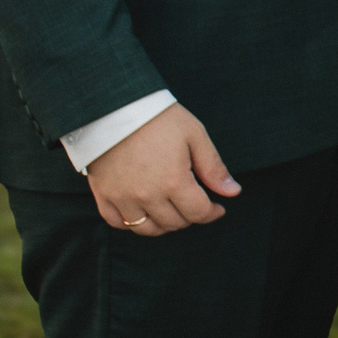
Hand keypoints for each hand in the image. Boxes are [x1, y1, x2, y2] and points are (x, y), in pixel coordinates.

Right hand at [85, 102, 238, 234]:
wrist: (115, 108)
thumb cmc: (159, 119)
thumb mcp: (195, 136)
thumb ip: (214, 168)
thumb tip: (233, 192)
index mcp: (173, 181)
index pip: (198, 213)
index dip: (212, 214)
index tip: (218, 208)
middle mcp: (147, 196)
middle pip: (174, 223)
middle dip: (191, 217)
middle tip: (195, 204)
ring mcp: (122, 198)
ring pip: (147, 229)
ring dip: (164, 224)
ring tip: (173, 210)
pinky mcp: (104, 195)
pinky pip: (118, 223)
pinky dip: (133, 223)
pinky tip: (144, 212)